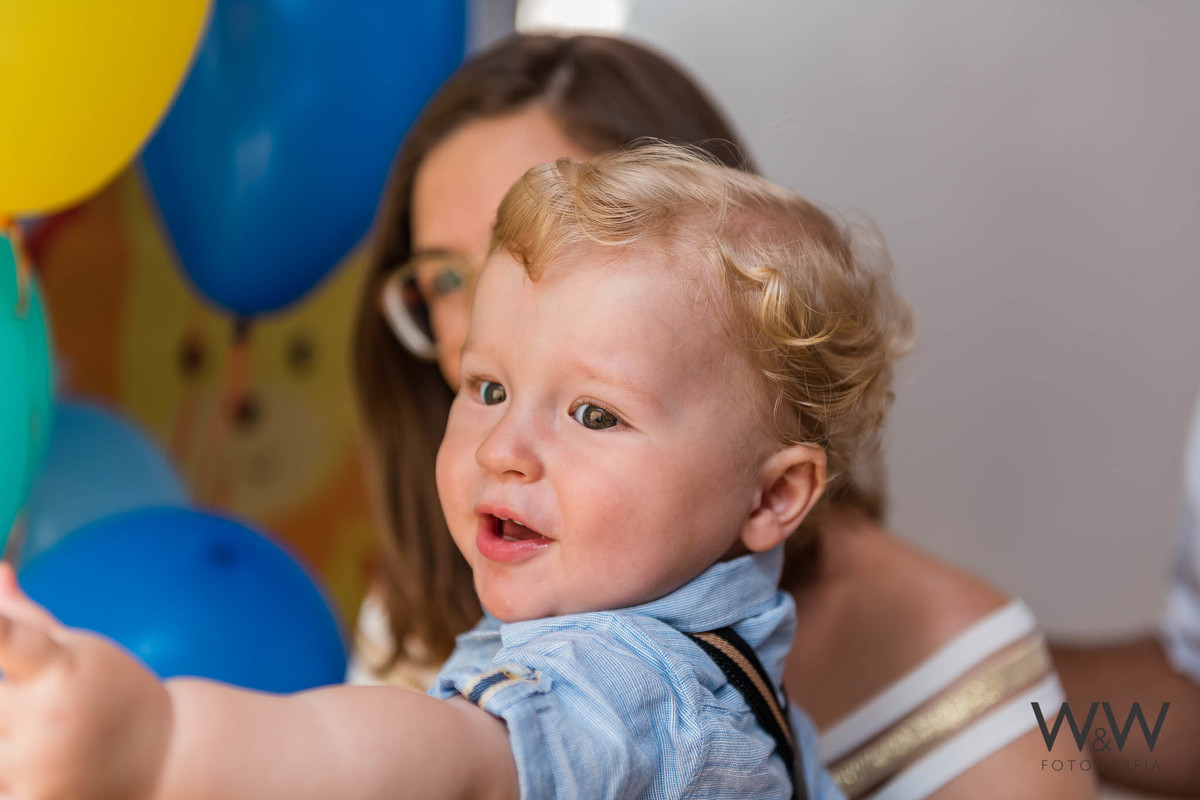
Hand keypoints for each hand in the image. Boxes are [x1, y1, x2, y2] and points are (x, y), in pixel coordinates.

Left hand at [0, 563, 172, 799]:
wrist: (166, 759)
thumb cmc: (113, 695)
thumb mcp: (78, 652)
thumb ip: (23, 619)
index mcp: (59, 668)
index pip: (11, 640)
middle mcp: (49, 716)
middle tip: (19, 702)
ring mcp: (41, 768)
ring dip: (3, 744)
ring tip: (35, 739)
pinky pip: (0, 791)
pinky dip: (8, 779)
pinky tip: (32, 770)